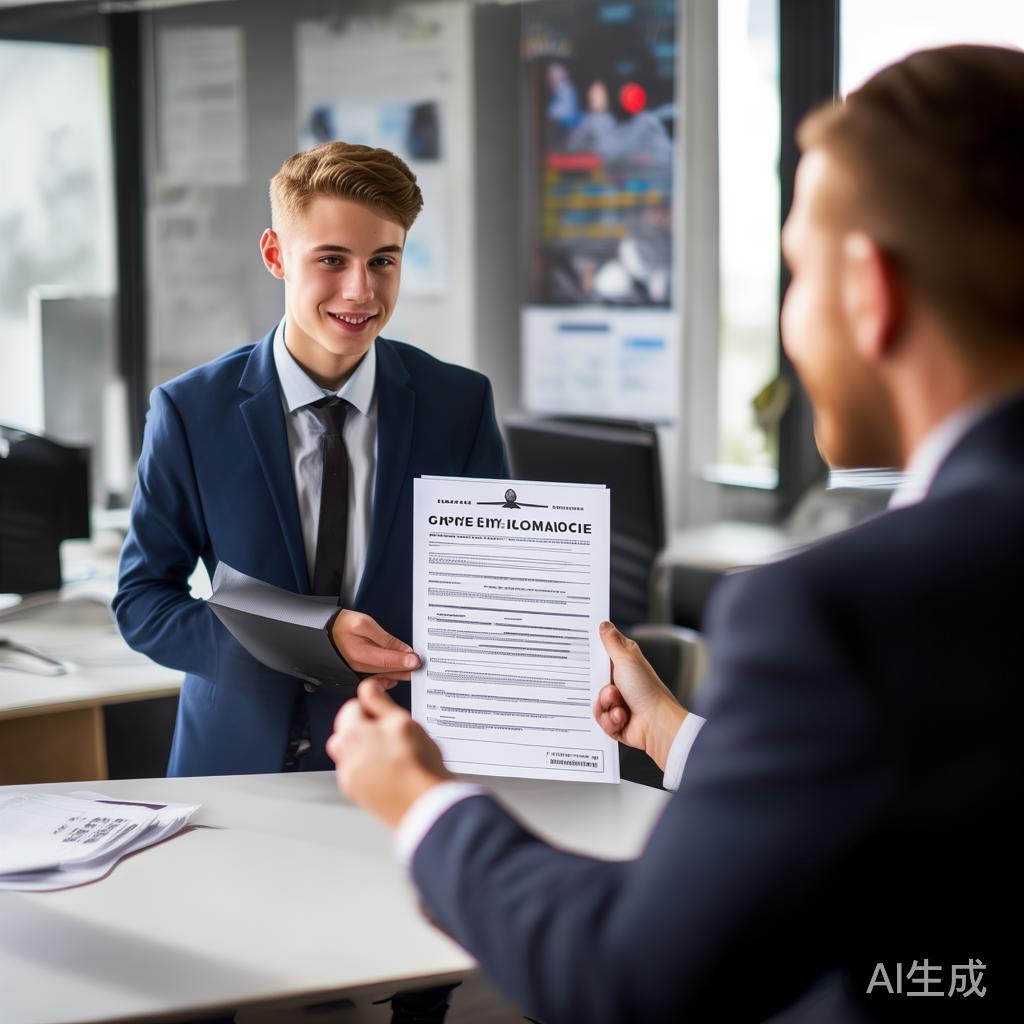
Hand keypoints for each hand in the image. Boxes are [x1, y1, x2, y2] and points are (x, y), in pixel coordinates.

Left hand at [327, 679, 452, 827]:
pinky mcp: (357, 793)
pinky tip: (388, 768)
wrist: (425, 805)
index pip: (353, 704)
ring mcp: (350, 776)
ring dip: (362, 746)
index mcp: (353, 733)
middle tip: (388, 729)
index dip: (372, 702)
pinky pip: (356, 771)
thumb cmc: (418, 766)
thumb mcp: (403, 722)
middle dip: (363, 725)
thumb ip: (380, 703)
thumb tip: (369, 689)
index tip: (383, 706)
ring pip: (349, 751)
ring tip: (387, 749)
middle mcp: (345, 756)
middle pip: (346, 729)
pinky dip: (367, 766)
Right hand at [331, 610, 419, 680]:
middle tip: (420, 663)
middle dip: (406, 668)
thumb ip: (385, 638)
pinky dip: (392, 675)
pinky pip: (381, 679)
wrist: (326, 632)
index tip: (418, 661)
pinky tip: (399, 669)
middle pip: (390, 672)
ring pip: (387, 677)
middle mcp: (359, 667)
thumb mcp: (365, 624)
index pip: (388, 662)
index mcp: (359, 654)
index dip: (405, 661)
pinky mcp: (361, 673)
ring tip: (412, 665)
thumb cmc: (343, 626)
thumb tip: (404, 650)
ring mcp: (359, 672)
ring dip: (401, 672)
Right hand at [594, 621, 687, 771]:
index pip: (602, 655)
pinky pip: (600, 718)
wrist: (656, 724)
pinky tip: (622, 717)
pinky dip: (610, 719)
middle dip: (600, 687)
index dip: (592, 657)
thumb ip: (611, 641)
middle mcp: (621, 681)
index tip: (584, 657)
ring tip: (619, 705)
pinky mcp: (616, 719)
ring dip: (606, 704)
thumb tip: (604, 624)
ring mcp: (618, 702)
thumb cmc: (647, 690)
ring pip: (596, 701)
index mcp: (625, 663)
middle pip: (594, 681)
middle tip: (611, 688)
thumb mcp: (626, 659)